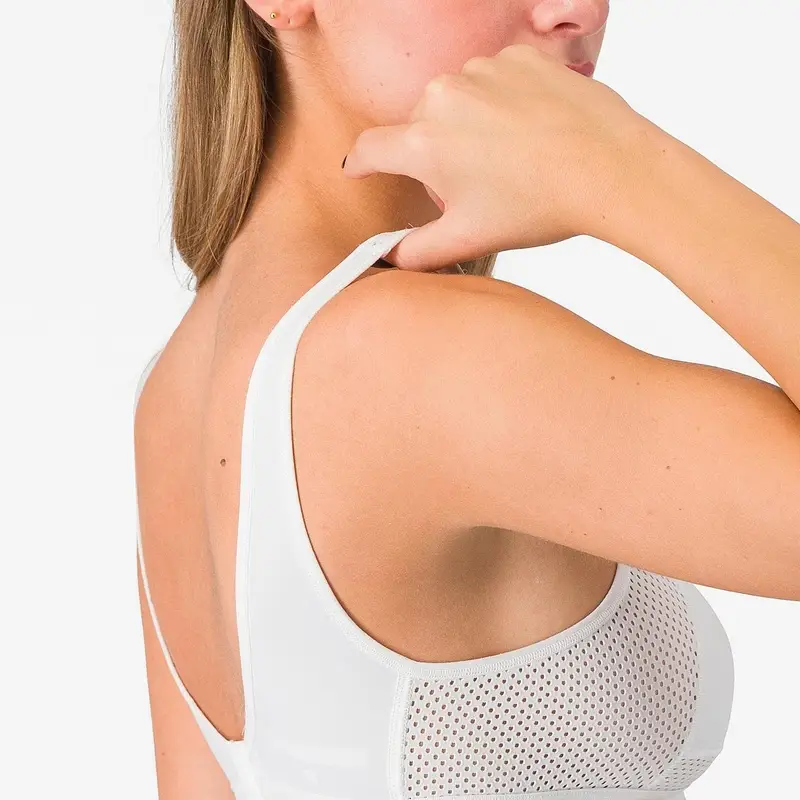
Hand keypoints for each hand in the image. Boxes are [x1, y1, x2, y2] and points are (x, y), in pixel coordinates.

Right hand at [343, 43, 649, 271]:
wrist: (609, 167)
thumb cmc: (540, 204)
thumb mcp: (469, 238)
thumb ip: (417, 251)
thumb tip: (390, 257)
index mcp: (424, 143)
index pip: (370, 149)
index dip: (361, 163)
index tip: (360, 167)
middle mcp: (444, 96)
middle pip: (419, 127)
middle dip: (435, 154)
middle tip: (476, 185)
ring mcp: (482, 71)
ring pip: (456, 102)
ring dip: (469, 125)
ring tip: (510, 158)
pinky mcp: (517, 56)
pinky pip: (493, 81)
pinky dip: (503, 103)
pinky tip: (529, 130)